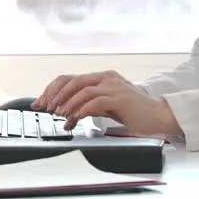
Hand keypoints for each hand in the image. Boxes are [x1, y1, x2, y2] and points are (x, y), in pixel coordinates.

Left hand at [34, 70, 182, 136]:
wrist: (158, 116)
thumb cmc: (134, 112)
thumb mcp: (107, 105)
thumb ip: (89, 104)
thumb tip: (67, 112)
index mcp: (102, 77)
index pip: (70, 78)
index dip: (52, 89)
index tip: (40, 102)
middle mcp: (106, 78)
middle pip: (71, 81)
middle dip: (54, 96)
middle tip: (45, 109)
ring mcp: (113, 86)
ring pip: (80, 90)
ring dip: (66, 104)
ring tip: (59, 116)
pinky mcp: (118, 98)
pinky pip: (93, 102)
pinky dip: (79, 112)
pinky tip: (73, 121)